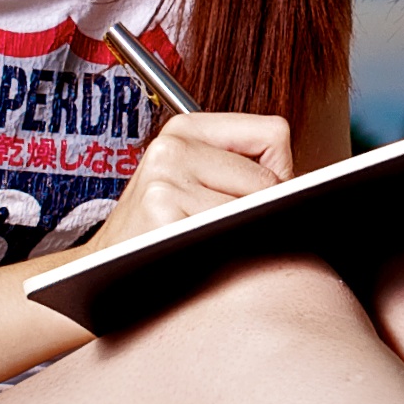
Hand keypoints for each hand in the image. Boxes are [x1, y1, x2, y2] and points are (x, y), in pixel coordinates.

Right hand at [83, 109, 292, 254]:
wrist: (93, 275)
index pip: (274, 133)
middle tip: (228, 234)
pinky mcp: (163, 210)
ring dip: (248, 235)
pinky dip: (231, 251)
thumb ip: (243, 170)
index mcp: (185, 129)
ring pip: (256, 207)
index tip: (254, 200)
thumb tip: (309, 185)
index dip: (277, 173)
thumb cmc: (157, 235)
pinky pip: (233, 232)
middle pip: (271, 176)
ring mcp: (166, 176)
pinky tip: (201, 256)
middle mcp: (172, 145)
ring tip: (212, 245)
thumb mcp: (190, 185)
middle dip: (265, 212)